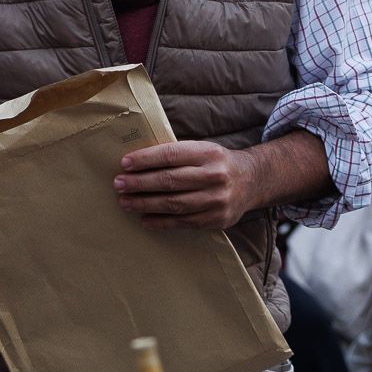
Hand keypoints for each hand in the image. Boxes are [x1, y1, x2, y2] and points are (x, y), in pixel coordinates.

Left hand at [115, 140, 254, 229]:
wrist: (252, 180)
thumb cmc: (216, 162)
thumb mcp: (202, 149)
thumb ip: (177, 154)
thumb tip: (138, 161)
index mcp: (208, 153)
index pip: (171, 155)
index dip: (146, 159)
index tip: (124, 164)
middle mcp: (214, 176)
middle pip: (170, 181)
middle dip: (140, 183)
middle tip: (119, 184)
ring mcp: (217, 200)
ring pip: (174, 204)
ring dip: (145, 204)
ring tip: (125, 202)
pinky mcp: (217, 219)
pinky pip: (183, 222)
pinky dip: (161, 222)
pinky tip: (144, 219)